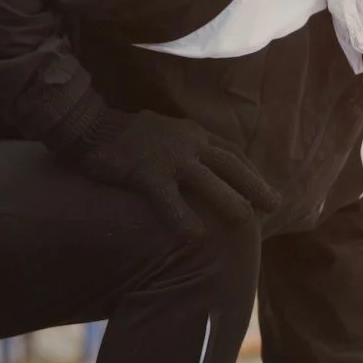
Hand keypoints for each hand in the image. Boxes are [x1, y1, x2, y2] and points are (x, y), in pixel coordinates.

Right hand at [62, 108, 279, 236]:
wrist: (87, 125)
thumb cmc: (123, 135)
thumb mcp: (162, 132)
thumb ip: (183, 147)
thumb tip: (199, 167)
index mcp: (192, 133)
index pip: (230, 153)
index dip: (250, 172)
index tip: (265, 190)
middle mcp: (187, 142)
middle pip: (230, 164)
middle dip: (255, 185)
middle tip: (275, 205)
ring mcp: (167, 157)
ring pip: (208, 179)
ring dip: (230, 200)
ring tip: (247, 222)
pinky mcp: (145, 172)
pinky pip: (169, 198)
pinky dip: (183, 217)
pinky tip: (196, 238)